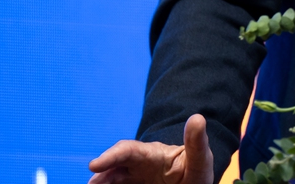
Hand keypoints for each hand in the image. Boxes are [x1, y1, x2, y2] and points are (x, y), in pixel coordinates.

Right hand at [88, 115, 214, 183]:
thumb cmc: (196, 170)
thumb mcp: (200, 159)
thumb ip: (197, 143)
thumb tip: (198, 118)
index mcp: (152, 155)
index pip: (128, 151)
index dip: (111, 156)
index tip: (94, 166)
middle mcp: (137, 166)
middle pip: (113, 167)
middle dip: (100, 174)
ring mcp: (133, 180)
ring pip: (112, 180)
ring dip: (102, 183)